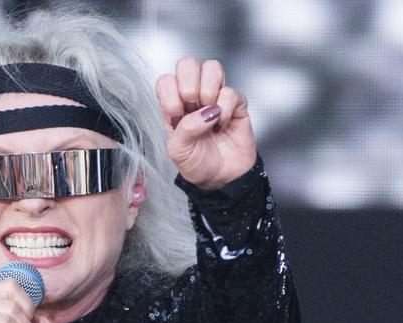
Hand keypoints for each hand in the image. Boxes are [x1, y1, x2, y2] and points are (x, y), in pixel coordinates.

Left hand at [156, 58, 257, 189]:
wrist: (221, 178)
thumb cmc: (197, 164)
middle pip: (187, 64)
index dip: (170, 93)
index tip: (176, 115)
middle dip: (189, 86)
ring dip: (208, 91)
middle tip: (192, 108)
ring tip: (209, 114)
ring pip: (211, 68)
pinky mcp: (236, 102)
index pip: (166, 80)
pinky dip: (225, 110)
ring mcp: (215, 96)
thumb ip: (184, 129)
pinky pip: (230, 91)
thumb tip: (204, 112)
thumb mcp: (178, 151)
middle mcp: (193, 96)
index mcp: (173, 105)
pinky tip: (222, 125)